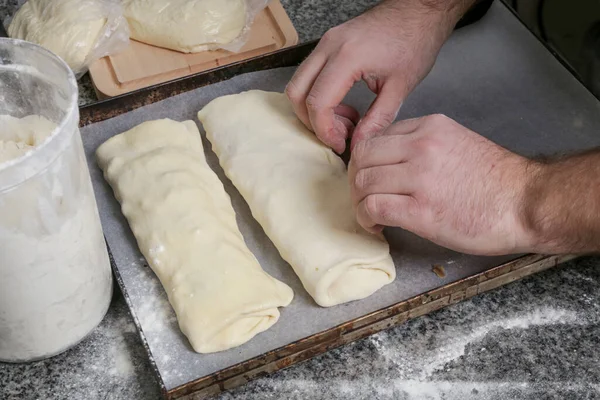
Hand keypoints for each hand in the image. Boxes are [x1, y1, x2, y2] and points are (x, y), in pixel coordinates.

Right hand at [285, 0, 469, 153]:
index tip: (341, 144)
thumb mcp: (400, 87)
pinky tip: (343, 105)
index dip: (325, 130)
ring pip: (298, 83)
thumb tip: (360, 144)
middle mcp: (329, 47)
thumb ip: (378, 119)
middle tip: (339, 135)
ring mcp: (325, 43)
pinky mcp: (329, 44)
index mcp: (347, 57)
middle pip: (297, 93)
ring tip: (345, 120)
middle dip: (312, 122)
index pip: (318, 103)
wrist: (419, 11)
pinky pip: (309, 74)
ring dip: (314, 109)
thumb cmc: (415, 41)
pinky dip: (318, 96)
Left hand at [348, 114, 537, 255]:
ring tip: (371, 213)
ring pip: (363, 182)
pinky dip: (366, 218)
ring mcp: (419, 178)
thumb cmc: (496, 180)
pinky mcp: (420, 210)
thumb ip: (424, 145)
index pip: (376, 137)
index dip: (366, 160)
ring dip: (359, 201)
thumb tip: (392, 162)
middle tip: (364, 196)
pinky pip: (373, 207)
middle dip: (356, 179)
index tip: (370, 176)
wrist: (526, 203)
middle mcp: (421, 147)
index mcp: (429, 127)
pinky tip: (376, 226)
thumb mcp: (458, 143)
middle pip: (362, 157)